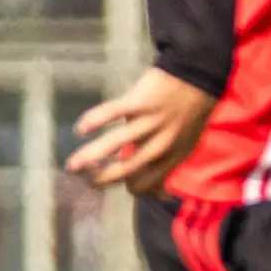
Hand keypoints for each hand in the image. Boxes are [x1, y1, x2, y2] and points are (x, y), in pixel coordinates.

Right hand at [67, 68, 217, 196]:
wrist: (198, 75)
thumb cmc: (190, 112)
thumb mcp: (188, 144)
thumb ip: (169, 166)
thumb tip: (160, 195)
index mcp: (174, 157)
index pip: (146, 184)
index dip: (128, 187)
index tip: (117, 183)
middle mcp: (162, 144)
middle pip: (126, 170)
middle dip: (101, 179)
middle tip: (85, 179)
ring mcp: (150, 122)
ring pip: (113, 145)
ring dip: (88, 157)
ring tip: (72, 166)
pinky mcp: (140, 101)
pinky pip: (111, 113)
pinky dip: (93, 121)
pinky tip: (80, 129)